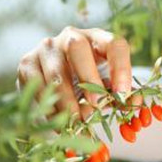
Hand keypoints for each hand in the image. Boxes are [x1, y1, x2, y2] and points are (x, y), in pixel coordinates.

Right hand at [16, 26, 137, 119]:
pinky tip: (58, 124)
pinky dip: (48, 107)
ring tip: (77, 123)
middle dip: (88, 77)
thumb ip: (122, 96)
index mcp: (98, 39)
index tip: (123, 96)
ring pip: (55, 71)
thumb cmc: (89, 83)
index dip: (121, 69)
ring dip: (67, 101)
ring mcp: (46, 48)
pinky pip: (36, 85)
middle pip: (77, 47)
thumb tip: (134, 103)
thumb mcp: (108, 87)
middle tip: (96, 104)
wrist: (55, 83)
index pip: (114, 44)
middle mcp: (71, 37)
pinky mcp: (27, 63)